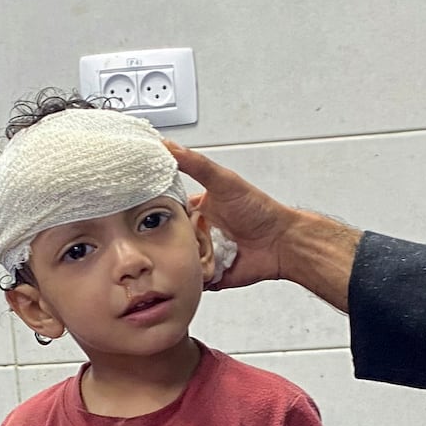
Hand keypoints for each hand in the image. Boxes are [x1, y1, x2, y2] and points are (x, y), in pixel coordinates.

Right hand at [166, 141, 360, 309]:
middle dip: (166, 241)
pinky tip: (194, 271)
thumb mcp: (224, 181)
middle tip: (171, 237)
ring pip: (177, 261)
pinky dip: (190, 278)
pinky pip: (190, 280)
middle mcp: (198, 232)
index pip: (167, 210)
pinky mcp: (208, 276)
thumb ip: (195, 164)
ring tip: (187, 253)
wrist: (281, 243)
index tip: (144, 211)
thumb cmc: (259, 210)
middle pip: (168, 238)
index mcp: (198, 208)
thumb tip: (169, 145)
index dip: (155, 211)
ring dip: (178, 260)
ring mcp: (202, 254)